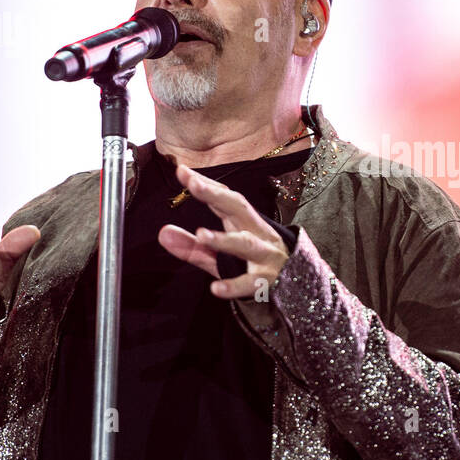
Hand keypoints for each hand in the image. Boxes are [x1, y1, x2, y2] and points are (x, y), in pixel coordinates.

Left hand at [157, 164, 288, 299]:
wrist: (297, 288)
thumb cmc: (254, 266)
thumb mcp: (219, 256)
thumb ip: (192, 247)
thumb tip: (162, 233)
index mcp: (244, 223)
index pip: (224, 198)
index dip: (205, 184)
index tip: (182, 171)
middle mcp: (256, 233)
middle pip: (239, 208)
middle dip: (217, 195)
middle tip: (194, 185)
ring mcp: (265, 256)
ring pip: (246, 244)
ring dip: (224, 239)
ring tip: (201, 235)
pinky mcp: (268, 281)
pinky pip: (251, 283)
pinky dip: (234, 285)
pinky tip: (216, 289)